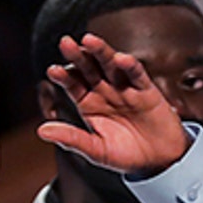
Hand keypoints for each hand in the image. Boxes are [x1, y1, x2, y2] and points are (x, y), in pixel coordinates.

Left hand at [37, 34, 191, 175]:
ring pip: (110, 65)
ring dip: (101, 52)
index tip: (53, 71)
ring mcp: (126, 89)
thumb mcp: (96, 151)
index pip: (73, 85)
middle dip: (78, 56)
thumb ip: (72, 139)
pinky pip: (137, 75)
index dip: (64, 77)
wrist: (160, 161)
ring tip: (89, 40)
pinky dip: (130, 66)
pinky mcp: (147, 91)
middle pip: (89, 69)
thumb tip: (42, 131)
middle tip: (66, 43)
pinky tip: (121, 59)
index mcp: (90, 104)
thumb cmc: (127, 156)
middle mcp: (106, 92)